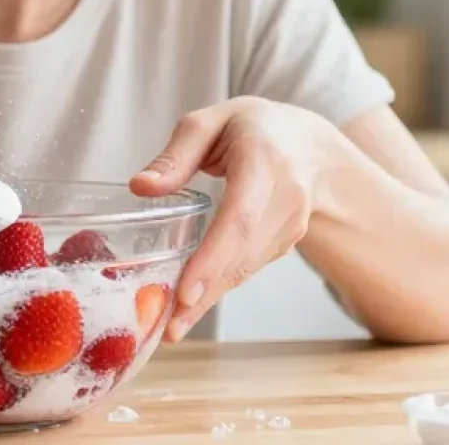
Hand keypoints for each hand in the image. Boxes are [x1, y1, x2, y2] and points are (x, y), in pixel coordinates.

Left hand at [129, 96, 344, 341]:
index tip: (187, 290)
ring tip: (173, 326)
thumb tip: (140, 186)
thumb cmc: (250, 128)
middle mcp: (286, 196)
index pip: (240, 216)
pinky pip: (250, 267)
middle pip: (243, 252)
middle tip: (170, 324)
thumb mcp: (209, 122)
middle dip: (206, 291)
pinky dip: (221, 288)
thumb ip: (175, 155)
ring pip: (247, 267)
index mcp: (264, 160)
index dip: (214, 256)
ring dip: (211, 299)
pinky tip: (192, 307)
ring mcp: (291, 223)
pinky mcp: (286, 241)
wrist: (309, 144)